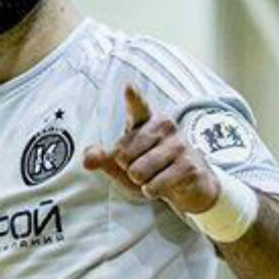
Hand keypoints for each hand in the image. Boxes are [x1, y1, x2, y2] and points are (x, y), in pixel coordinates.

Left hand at [82, 84, 219, 213]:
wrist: (191, 188)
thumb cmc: (153, 170)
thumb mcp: (122, 165)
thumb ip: (102, 159)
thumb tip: (87, 159)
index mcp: (147, 121)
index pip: (137, 107)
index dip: (133, 98)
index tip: (128, 86)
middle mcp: (165, 127)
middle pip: (122, 155)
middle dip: (127, 169)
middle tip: (146, 168)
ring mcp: (179, 145)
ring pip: (137, 172)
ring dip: (141, 182)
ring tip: (156, 176)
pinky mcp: (188, 166)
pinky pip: (153, 185)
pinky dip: (152, 191)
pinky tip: (164, 185)